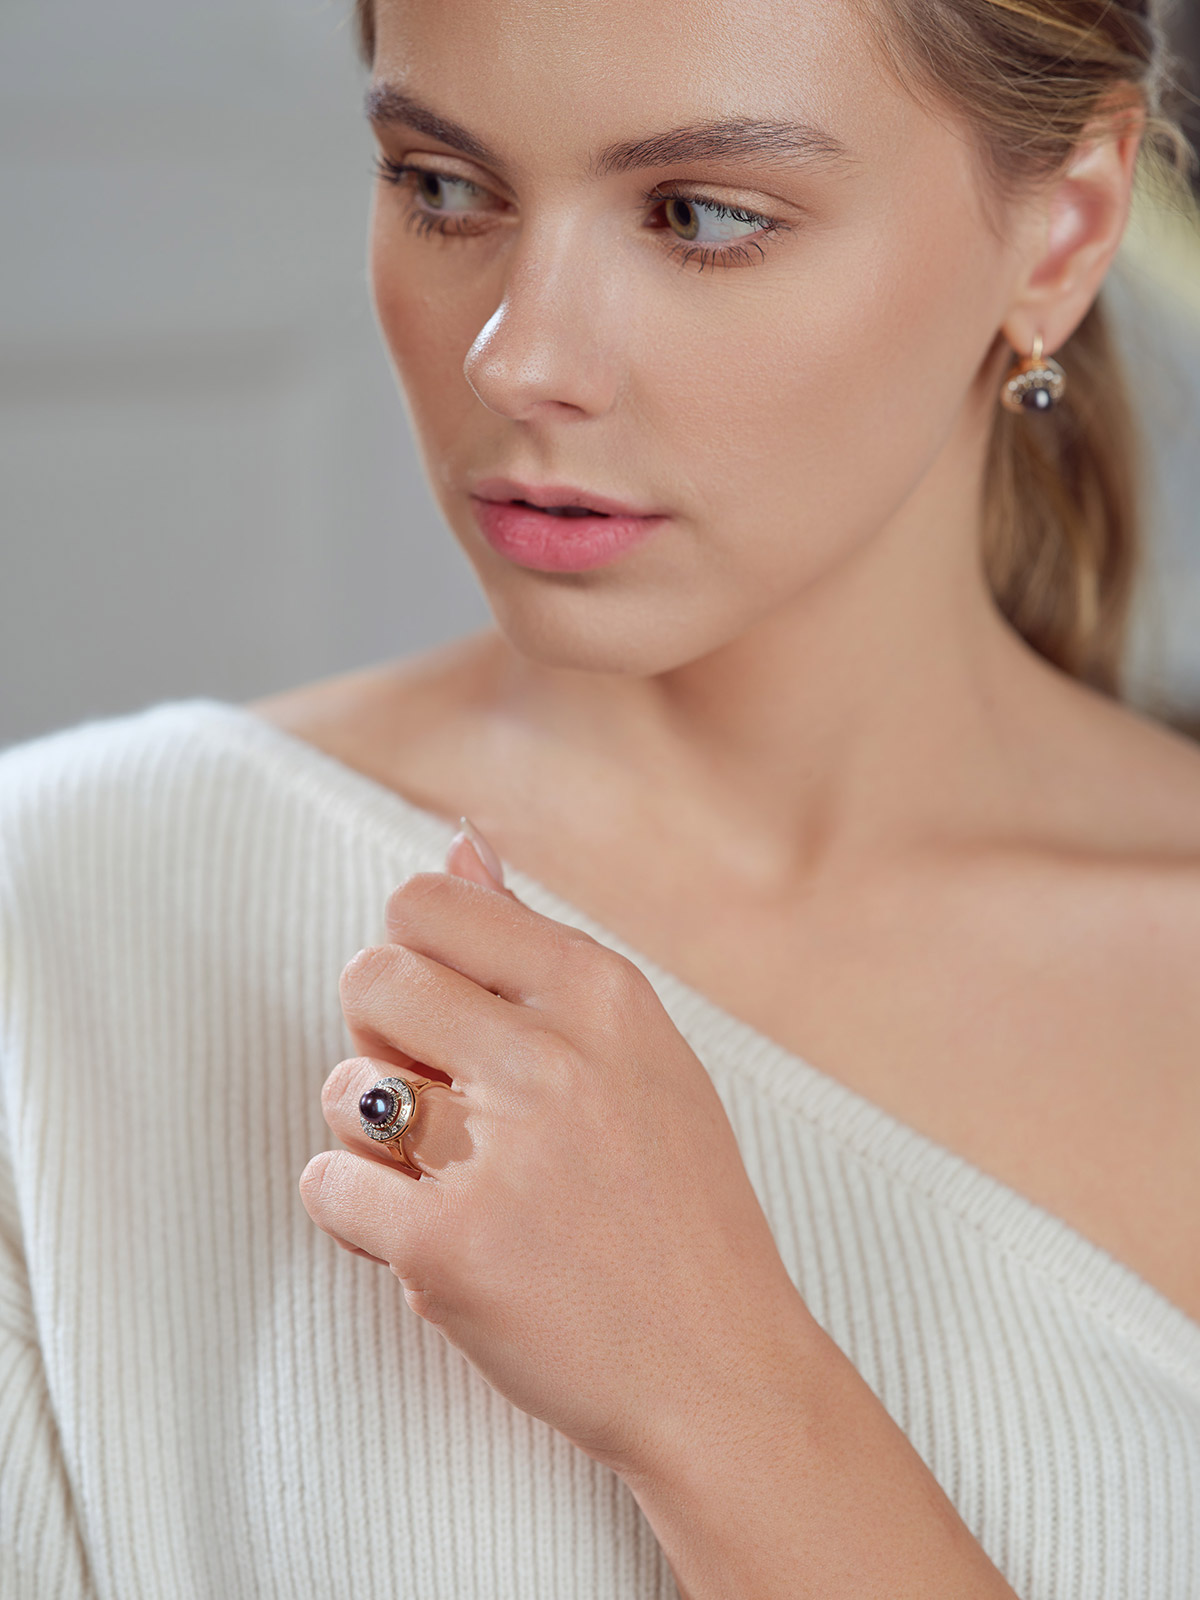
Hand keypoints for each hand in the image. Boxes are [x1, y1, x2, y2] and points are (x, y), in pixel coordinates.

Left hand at [299, 820, 812, 1474]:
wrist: (721, 1371)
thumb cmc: (678, 1207)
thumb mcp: (638, 1050)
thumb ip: (536, 943)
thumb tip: (460, 842)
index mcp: (602, 991)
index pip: (425, 901)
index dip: (417, 960)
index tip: (453, 1021)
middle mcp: (554, 1055)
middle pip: (370, 976)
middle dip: (383, 1039)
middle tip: (444, 1106)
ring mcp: (502, 1152)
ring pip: (339, 1083)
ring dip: (371, 1136)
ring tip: (445, 1179)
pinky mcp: (449, 1249)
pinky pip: (326, 1185)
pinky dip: (355, 1216)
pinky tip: (422, 1238)